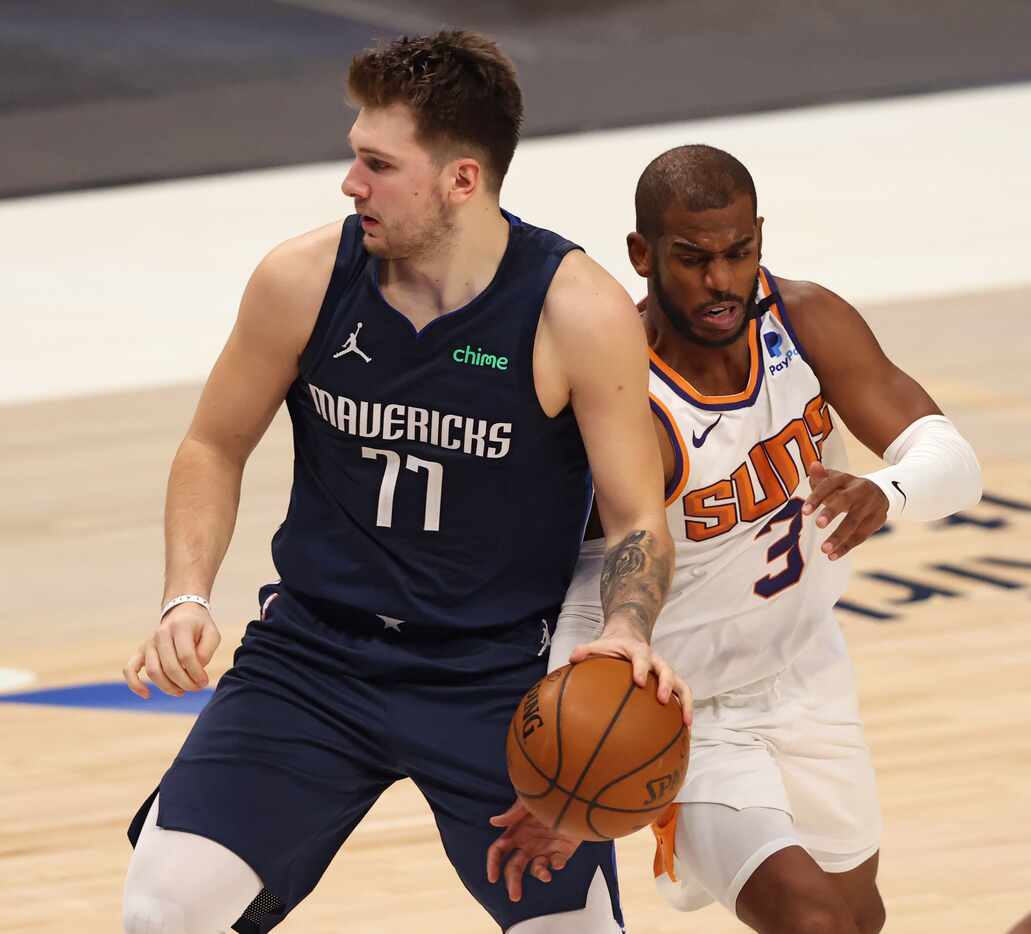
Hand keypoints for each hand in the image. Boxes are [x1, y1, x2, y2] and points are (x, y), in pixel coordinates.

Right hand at [123, 602, 220, 698]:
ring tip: (182, 691)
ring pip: (153, 671)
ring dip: (168, 687)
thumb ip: (206, 651)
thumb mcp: (212, 634)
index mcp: (180, 627)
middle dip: (185, 683)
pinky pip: (130, 669)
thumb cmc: (199, 627)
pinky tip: (147, 695)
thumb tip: (195, 669)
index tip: (204, 681)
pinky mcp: (140, 651)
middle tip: (196, 688)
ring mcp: (148, 643)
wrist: (182, 613)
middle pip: (170, 666)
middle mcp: (161, 634)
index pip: (186, 656)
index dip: (196, 673)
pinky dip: (135, 684)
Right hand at [487, 799, 580, 901]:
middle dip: (513, 882)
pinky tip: (559, 860)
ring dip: (538, 874)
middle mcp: (528, 843)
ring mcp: (545, 848)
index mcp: (516, 831)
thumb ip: (514, 813)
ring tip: (545, 876)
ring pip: (536, 869)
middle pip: (514, 867)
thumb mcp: (529, 802)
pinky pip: (556, 864)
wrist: (576, 796)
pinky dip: (556, 865)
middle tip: (515, 896)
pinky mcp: (562, 852)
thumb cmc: (549, 794)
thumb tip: (493, 822)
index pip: (499, 851)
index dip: (493, 864)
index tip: (493, 878)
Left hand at [568, 624, 692, 726]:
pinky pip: (683, 696)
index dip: (641, 668)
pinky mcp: (671, 683)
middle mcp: (656, 661)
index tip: (639, 682)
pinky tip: (684, 729)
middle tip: (663, 700)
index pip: (642, 657)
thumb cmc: (613, 647)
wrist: (630, 636)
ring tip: (686, 722)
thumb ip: (586, 650)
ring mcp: (665, 672)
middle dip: (667, 685)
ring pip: (681, 685)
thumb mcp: (599, 644)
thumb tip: (571, 658)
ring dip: (685, 702)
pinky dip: (686, 710)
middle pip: (666, 670)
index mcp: (638, 651)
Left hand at [803, 461, 888, 560]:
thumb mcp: (834, 479)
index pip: (829, 485)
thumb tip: (813, 465)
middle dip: (831, 512)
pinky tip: (832, 556)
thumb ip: (820, 476)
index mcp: (845, 479)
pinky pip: (861, 536)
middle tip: (818, 525)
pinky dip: (846, 547)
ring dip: (839, 537)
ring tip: (823, 550)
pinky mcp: (878, 519)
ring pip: (855, 522)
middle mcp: (859, 490)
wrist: (880, 491)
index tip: (804, 513)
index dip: (817, 497)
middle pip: (845, 500)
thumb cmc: (845, 488)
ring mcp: (871, 505)